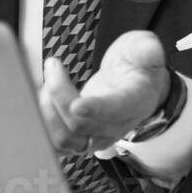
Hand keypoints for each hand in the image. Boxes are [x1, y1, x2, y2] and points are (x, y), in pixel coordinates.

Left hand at [39, 30, 169, 154]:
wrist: (135, 86)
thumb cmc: (137, 66)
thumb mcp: (145, 48)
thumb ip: (147, 48)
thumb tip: (149, 49)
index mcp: (135, 102)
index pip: (116, 110)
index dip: (96, 109)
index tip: (76, 104)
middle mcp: (115, 126)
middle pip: (81, 125)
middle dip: (60, 94)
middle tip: (53, 65)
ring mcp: (95, 137)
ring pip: (65, 140)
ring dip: (48, 112)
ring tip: (46, 84)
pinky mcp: (78, 139)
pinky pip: (55, 144)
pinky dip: (42, 124)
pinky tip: (42, 99)